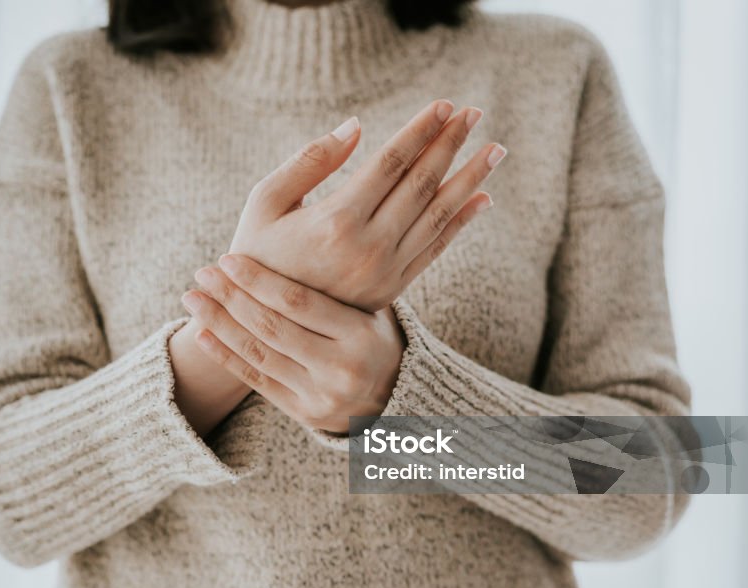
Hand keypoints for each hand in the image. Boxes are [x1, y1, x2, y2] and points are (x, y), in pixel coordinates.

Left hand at [181, 254, 404, 434]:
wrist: (397, 397)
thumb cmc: (372, 335)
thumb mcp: (369, 307)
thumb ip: (336, 279)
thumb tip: (302, 219)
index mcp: (360, 333)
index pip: (298, 302)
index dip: (258, 279)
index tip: (228, 259)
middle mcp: (342, 367)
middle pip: (272, 327)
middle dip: (231, 297)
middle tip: (202, 272)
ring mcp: (322, 394)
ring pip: (259, 353)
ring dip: (219, 323)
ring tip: (193, 299)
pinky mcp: (305, 414)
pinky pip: (256, 381)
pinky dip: (225, 356)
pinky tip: (202, 334)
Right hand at [229, 100, 504, 311]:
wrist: (260, 325)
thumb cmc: (254, 254)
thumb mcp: (264, 202)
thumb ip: (309, 161)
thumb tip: (357, 125)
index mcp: (335, 221)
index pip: (391, 163)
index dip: (420, 131)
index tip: (445, 104)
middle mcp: (368, 248)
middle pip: (421, 184)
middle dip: (451, 144)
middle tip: (476, 113)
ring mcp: (384, 272)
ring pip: (438, 216)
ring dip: (469, 179)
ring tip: (493, 149)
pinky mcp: (391, 290)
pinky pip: (435, 249)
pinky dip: (460, 222)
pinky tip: (482, 198)